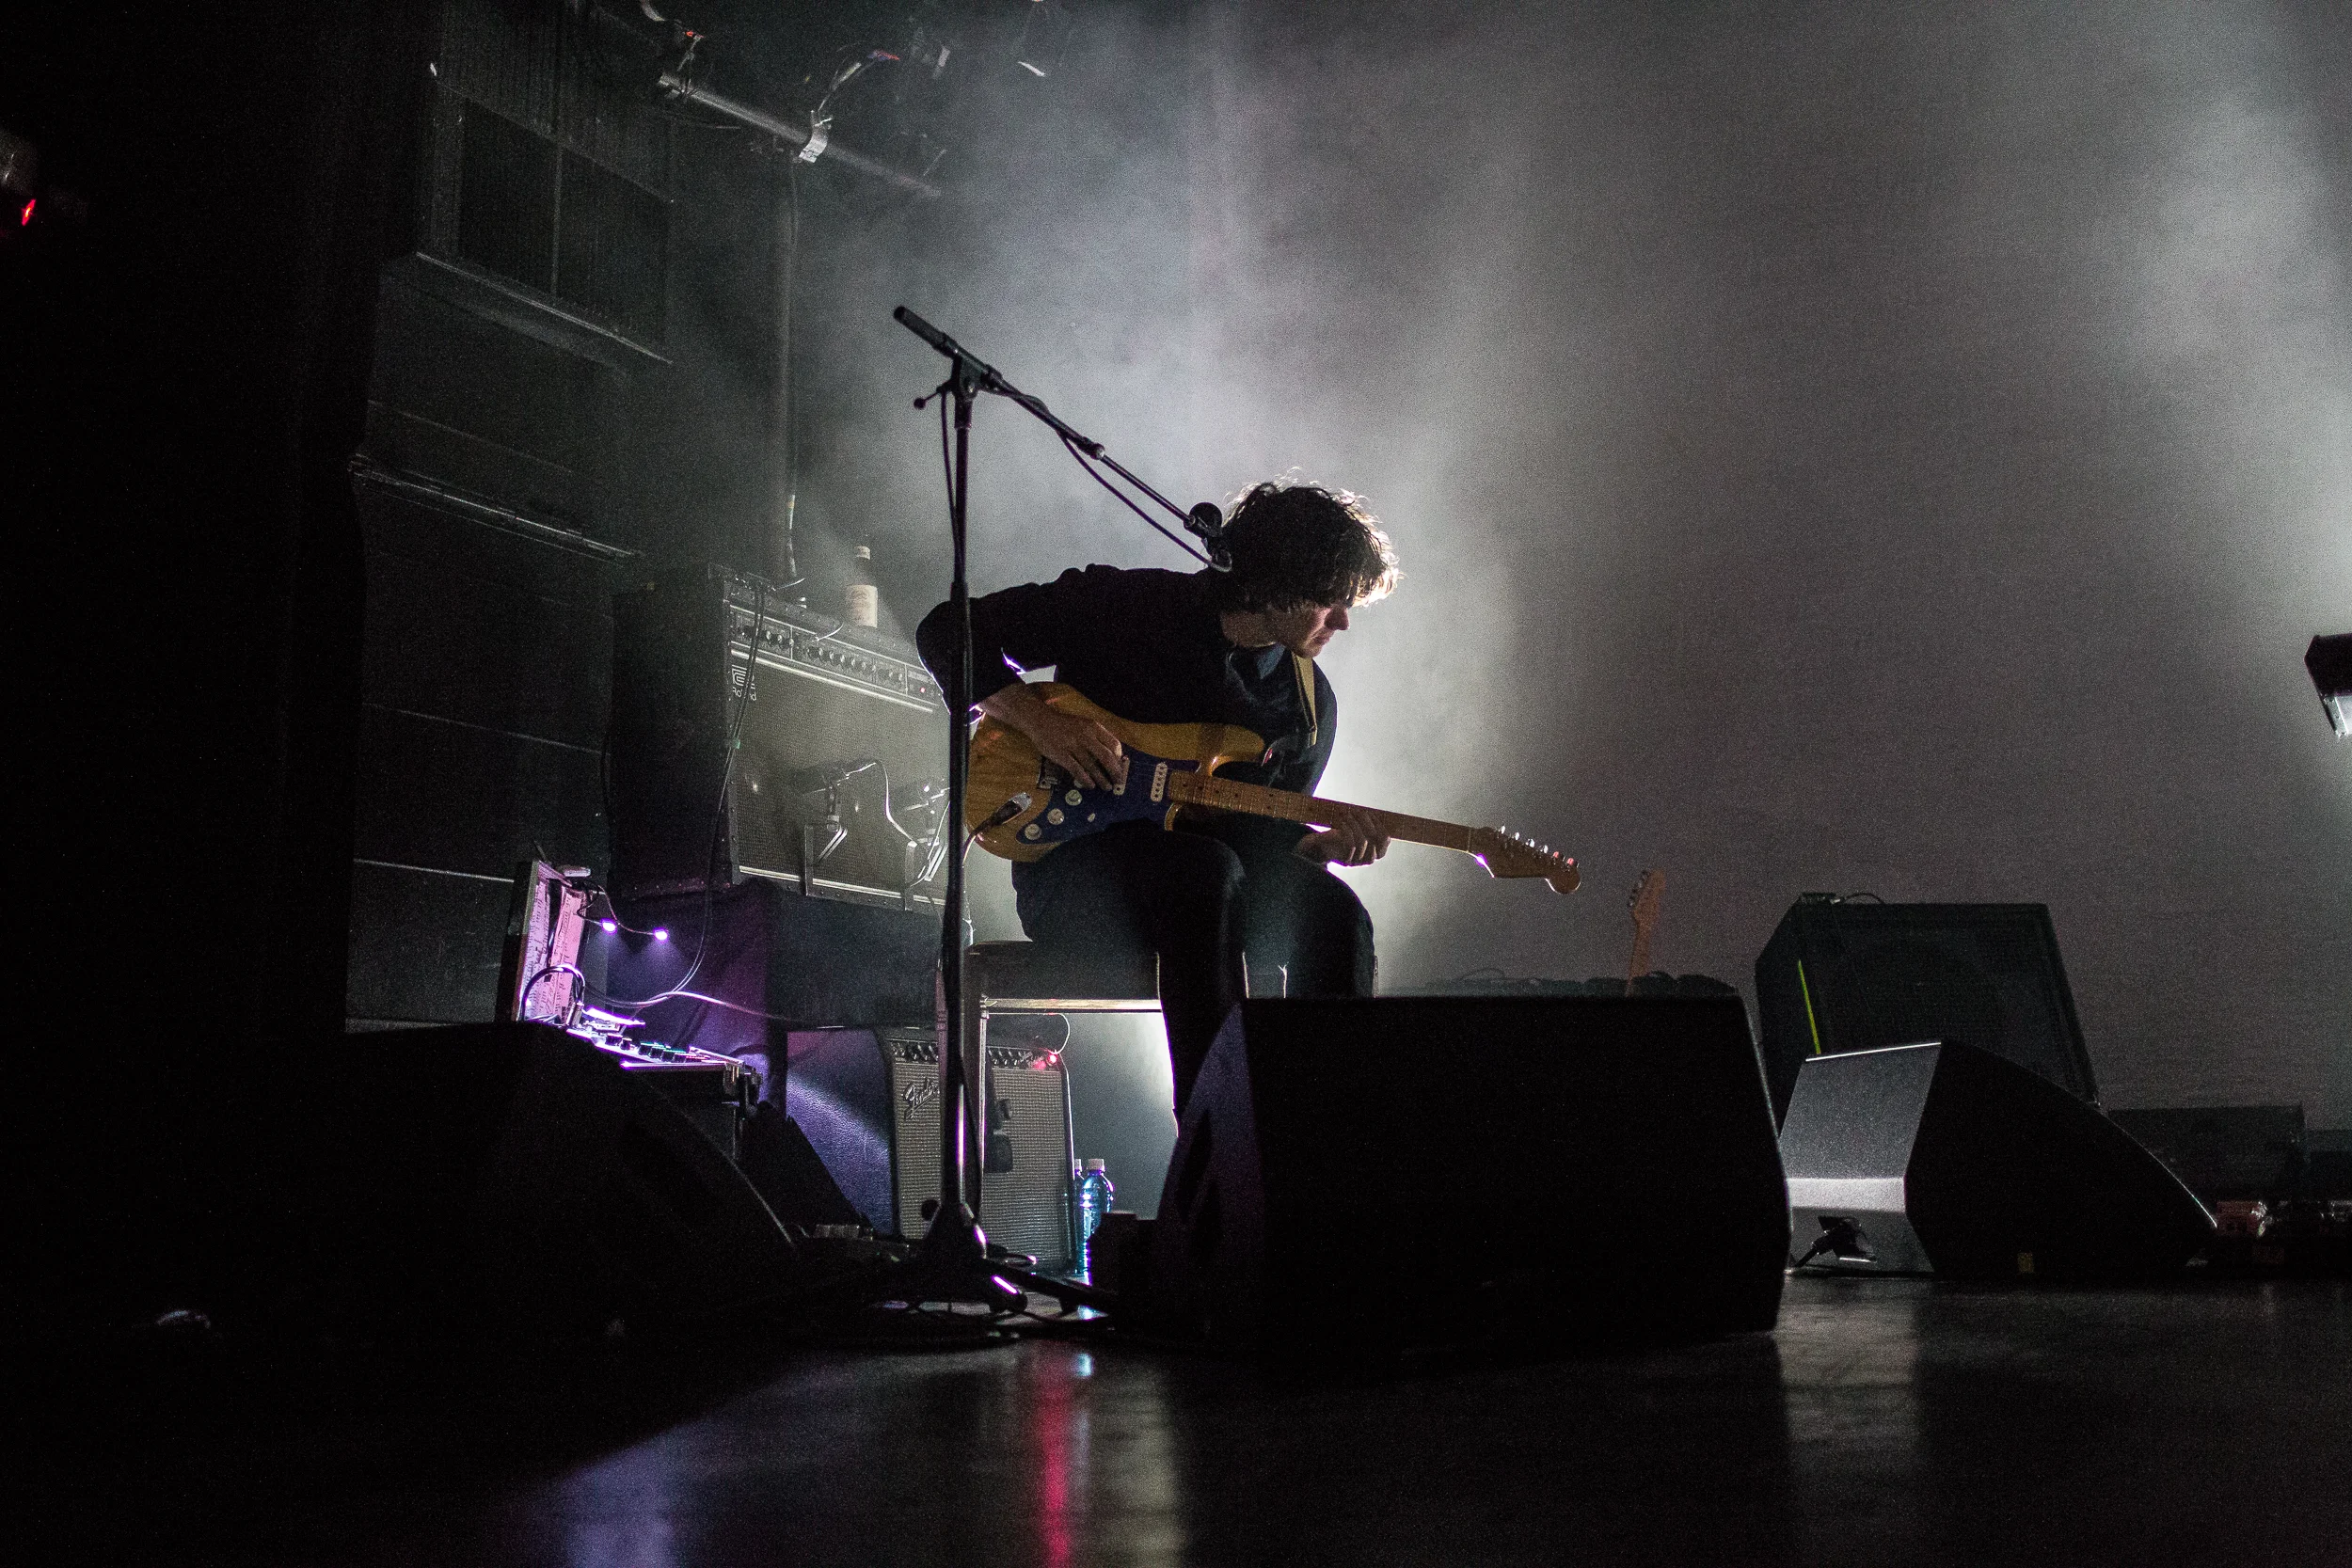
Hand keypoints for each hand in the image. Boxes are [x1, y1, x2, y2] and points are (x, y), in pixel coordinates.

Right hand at [982, 684, 1127, 791]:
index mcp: (1093, 727)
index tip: (1120, 766)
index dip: (1118, 758)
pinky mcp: (1061, 755)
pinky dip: (1085, 780)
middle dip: (1115, 772)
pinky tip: (1090, 786)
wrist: (1040, 720)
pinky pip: (1077, 770)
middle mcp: (1085, 736)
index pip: (1113, 744)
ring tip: (1106, 787)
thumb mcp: (1084, 724)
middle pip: (1106, 757)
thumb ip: (1097, 736)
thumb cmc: (1065, 724)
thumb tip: (1112, 754)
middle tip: (1119, 782)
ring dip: (1101, 779)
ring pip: (1092, 766)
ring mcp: (1073, 746)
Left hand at [1298, 802, 1389, 866]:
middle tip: (1359, 812)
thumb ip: (1365, 823)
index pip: (1385, 839)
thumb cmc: (1340, 835)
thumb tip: (1374, 811)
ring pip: (1362, 842)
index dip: (1379, 824)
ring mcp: (1358, 862)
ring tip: (1348, 815)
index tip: (1371, 813)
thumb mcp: (1355, 828)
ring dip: (1355, 825)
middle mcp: (1369, 859)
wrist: (1321, 847)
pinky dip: (1347, 831)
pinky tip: (1342, 823)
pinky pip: (1351, 845)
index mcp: (1375, 851)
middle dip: (1367, 822)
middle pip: (1375, 839)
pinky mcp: (1347, 861)